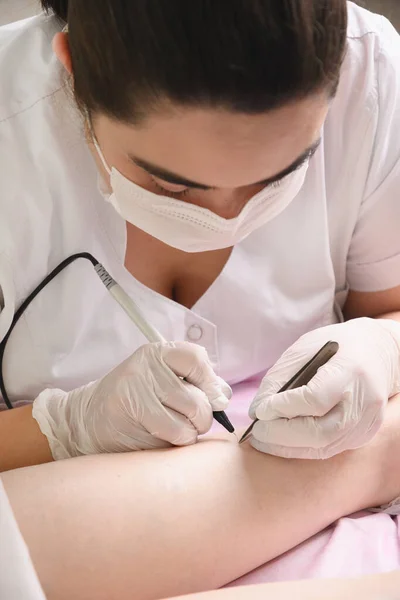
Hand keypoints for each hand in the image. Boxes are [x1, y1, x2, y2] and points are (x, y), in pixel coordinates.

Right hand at [32, 342, 230, 458]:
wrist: (89, 420)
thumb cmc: (136, 401)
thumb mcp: (164, 381)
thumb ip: (196, 383)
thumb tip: (223, 395)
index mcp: (157, 353)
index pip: (196, 358)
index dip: (210, 381)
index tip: (212, 397)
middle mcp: (146, 367)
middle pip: (198, 396)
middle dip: (204, 416)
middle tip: (193, 420)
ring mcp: (136, 388)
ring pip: (190, 417)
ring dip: (192, 431)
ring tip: (178, 429)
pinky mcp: (131, 413)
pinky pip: (175, 432)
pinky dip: (178, 440)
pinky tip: (165, 437)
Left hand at [249, 318, 399, 458]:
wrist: (379, 352)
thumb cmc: (338, 346)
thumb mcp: (305, 348)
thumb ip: (280, 378)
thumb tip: (257, 411)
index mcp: (350, 371)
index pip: (315, 399)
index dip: (284, 408)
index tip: (261, 410)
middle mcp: (363, 401)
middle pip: (320, 431)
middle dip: (282, 435)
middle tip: (257, 432)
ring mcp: (366, 422)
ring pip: (324, 447)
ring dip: (288, 448)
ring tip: (263, 441)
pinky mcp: (364, 434)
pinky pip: (330, 449)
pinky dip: (302, 448)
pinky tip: (283, 442)